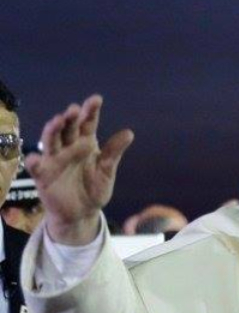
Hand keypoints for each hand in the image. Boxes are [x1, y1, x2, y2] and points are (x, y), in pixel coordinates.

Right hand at [24, 95, 133, 243]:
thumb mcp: (107, 171)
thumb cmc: (94, 188)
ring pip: (51, 141)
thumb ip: (114, 152)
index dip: (91, 111)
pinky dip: (34, 162)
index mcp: (86, 143)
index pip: (88, 124)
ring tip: (57, 121)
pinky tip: (35, 158)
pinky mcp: (43, 175)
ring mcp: (54, 159)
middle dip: (70, 118)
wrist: (83, 213)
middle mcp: (68, 147)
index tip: (96, 99)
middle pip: (68, 129)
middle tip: (74, 109)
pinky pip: (36, 167)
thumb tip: (129, 133)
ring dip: (52, 130)